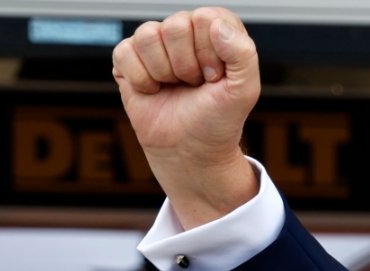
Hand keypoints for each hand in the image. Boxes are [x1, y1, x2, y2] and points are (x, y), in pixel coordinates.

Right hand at [112, 7, 261, 225]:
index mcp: (216, 29)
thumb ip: (243, 54)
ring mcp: (156, 44)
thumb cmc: (218, 120)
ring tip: (174, 87)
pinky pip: (124, 52)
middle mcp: (185, 30)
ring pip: (148, 36)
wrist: (192, 152)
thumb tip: (215, 25)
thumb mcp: (245, 90)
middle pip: (176, 26)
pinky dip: (141, 80)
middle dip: (186, 66)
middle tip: (193, 85)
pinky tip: (153, 91)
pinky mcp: (129, 59)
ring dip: (163, 72)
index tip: (215, 78)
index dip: (210, 54)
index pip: (206, 19)